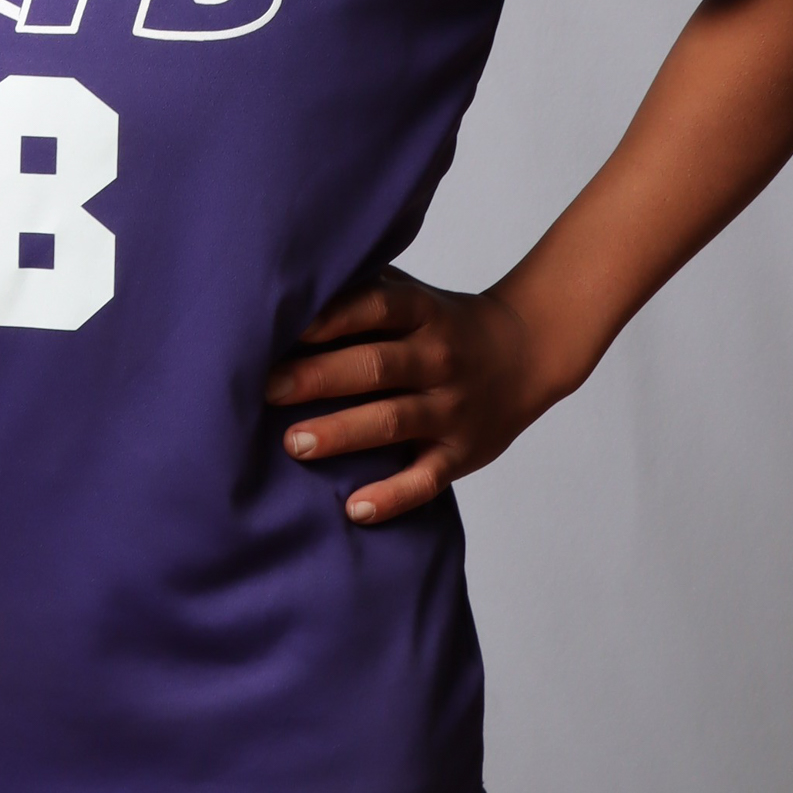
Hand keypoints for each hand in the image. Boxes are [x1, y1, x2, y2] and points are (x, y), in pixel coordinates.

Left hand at [264, 271, 563, 526]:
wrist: (526, 352)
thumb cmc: (441, 322)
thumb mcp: (412, 294)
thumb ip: (360, 288)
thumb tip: (286, 283)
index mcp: (422, 312)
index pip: (376, 307)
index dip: (332, 316)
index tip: (287, 329)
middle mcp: (438, 358)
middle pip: (376, 366)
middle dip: (319, 377)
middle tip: (267, 389)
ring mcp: (452, 408)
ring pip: (394, 421)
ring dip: (343, 432)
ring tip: (294, 443)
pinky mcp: (462, 453)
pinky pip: (427, 479)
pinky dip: (393, 496)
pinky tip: (355, 508)